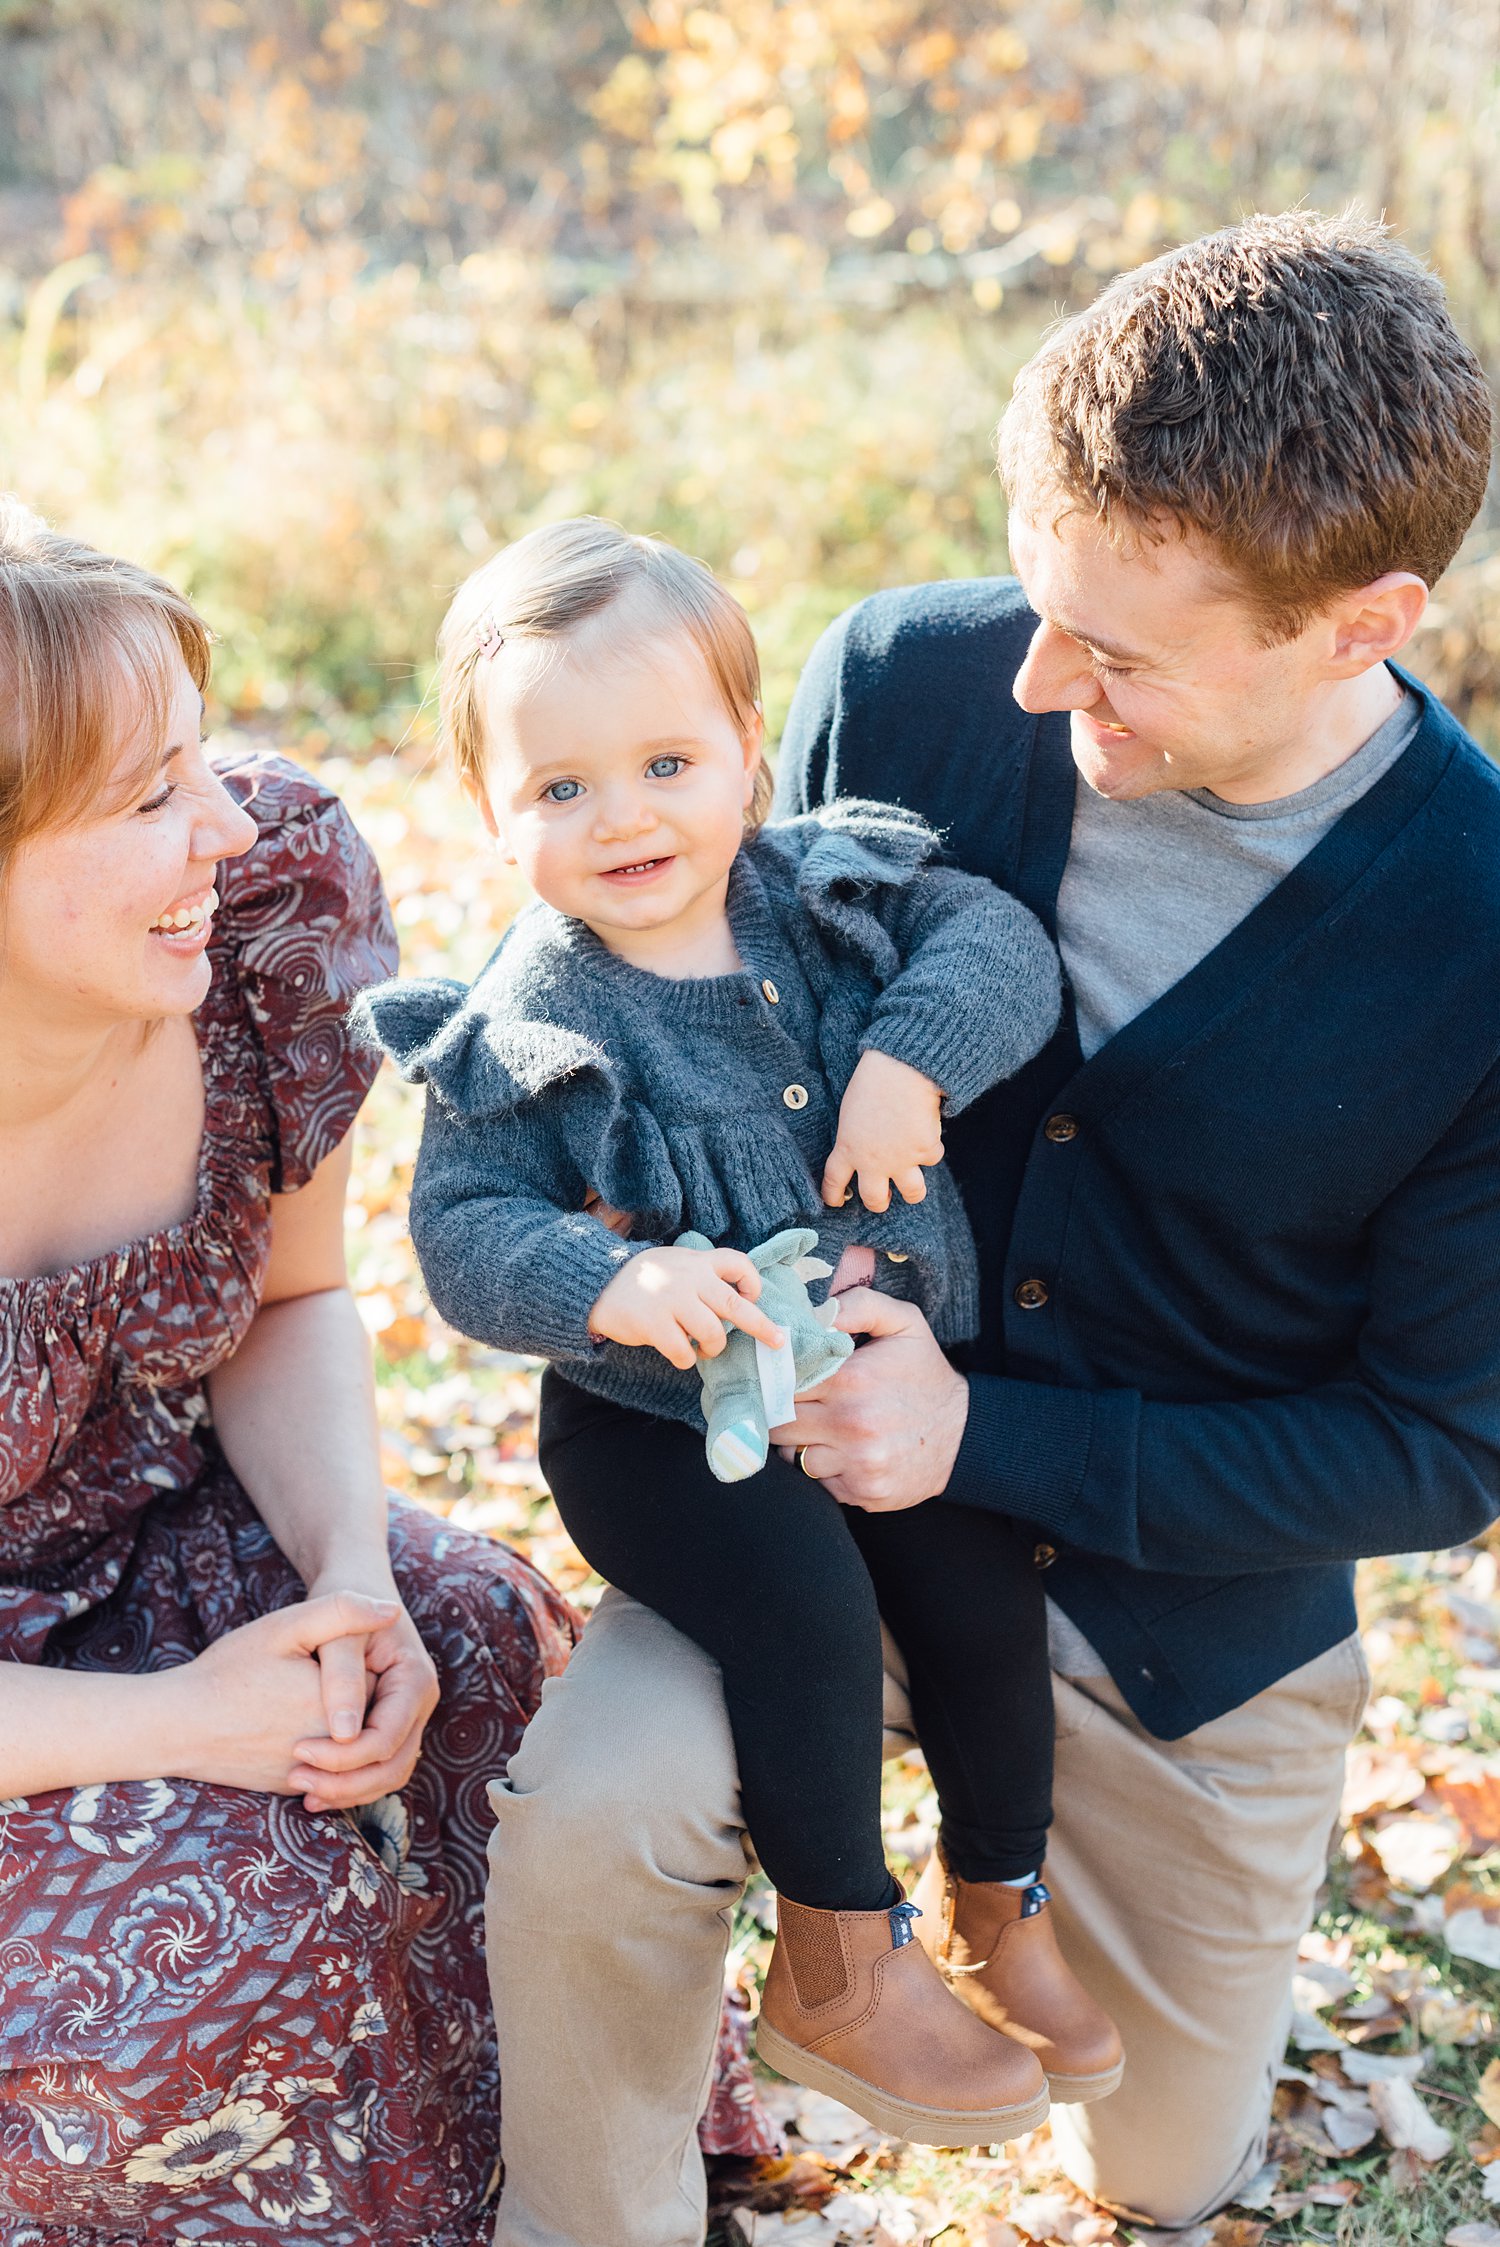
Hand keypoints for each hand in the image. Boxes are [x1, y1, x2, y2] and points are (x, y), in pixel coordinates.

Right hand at [165, 1592, 401, 1796]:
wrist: (177, 1726)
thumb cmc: (228, 1671)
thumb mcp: (284, 1628)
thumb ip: (341, 1612)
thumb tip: (392, 1610)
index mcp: (339, 1704)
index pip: (377, 1680)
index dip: (351, 1662)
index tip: (315, 1655)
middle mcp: (333, 1748)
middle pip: (365, 1714)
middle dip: (344, 1695)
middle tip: (296, 1679)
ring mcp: (314, 1774)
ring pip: (346, 1744)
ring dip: (332, 1723)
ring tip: (292, 1699)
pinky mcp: (294, 1790)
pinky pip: (325, 1767)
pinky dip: (317, 1748)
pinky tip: (286, 1724)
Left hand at [289, 1600, 440, 1812]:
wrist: (355, 1582)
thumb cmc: (343, 1599)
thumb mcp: (338, 1630)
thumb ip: (342, 1676)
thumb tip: (344, 1732)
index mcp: (415, 1680)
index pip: (386, 1738)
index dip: (344, 1756)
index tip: (298, 1752)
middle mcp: (419, 1703)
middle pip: (394, 1764)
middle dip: (347, 1782)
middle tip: (298, 1782)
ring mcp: (408, 1716)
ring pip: (389, 1773)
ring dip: (349, 1790)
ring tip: (304, 1793)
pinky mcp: (389, 1723)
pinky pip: (378, 1766)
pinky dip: (350, 1781)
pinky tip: (314, 1785)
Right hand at [588, 1245, 785, 1371]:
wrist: (598, 1285)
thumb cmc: (645, 1279)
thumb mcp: (676, 1263)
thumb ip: (703, 1274)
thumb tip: (739, 1301)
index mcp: (697, 1261)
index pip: (738, 1263)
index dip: (753, 1282)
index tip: (753, 1297)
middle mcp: (688, 1278)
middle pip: (735, 1305)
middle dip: (761, 1326)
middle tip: (777, 1341)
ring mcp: (670, 1300)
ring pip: (713, 1333)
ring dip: (713, 1348)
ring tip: (705, 1348)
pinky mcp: (653, 1323)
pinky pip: (684, 1351)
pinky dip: (686, 1358)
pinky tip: (679, 1353)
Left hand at [771, 1289, 968, 1509]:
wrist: (967, 1434)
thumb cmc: (926, 1374)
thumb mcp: (904, 1323)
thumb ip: (858, 1305)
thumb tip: (815, 1313)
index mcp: (851, 1381)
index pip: (781, 1384)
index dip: (778, 1381)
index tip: (787, 1379)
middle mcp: (851, 1425)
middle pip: (779, 1424)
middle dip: (783, 1414)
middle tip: (801, 1405)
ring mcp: (857, 1464)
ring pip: (793, 1457)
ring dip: (800, 1445)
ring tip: (824, 1429)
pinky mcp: (863, 1493)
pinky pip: (817, 1483)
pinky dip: (824, 1470)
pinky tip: (845, 1453)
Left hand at [823, 1050, 944, 1213]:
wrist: (901, 1070)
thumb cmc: (873, 1082)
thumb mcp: (850, 1113)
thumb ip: (854, 1137)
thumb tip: (865, 1152)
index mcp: (848, 1147)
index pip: (834, 1180)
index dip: (833, 1195)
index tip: (836, 1202)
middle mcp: (873, 1161)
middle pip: (874, 1199)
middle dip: (878, 1204)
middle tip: (882, 1200)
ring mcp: (901, 1160)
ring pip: (912, 1193)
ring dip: (913, 1192)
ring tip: (913, 1188)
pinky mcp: (925, 1151)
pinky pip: (932, 1157)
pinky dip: (932, 1147)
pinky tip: (928, 1131)